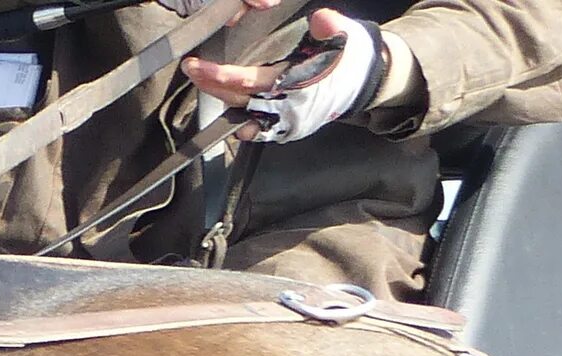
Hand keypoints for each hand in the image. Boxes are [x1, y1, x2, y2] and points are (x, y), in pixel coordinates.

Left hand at [183, 8, 394, 138]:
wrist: (368, 84)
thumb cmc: (354, 57)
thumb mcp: (349, 36)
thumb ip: (332, 27)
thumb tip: (320, 19)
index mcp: (300, 84)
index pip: (253, 81)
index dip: (225, 76)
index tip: (202, 68)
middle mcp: (288, 109)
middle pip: (240, 100)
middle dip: (213, 86)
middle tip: (193, 69)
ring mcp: (286, 123)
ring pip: (243, 116)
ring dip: (222, 100)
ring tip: (203, 80)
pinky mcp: (286, 130)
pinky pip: (255, 129)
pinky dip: (239, 119)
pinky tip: (226, 102)